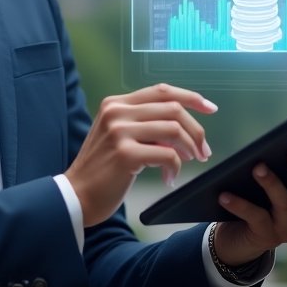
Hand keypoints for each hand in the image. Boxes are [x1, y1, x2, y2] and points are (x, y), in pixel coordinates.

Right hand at [65, 83, 216, 226]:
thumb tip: (183, 127)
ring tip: (190, 162)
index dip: (190, 97)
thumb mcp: (118, 136)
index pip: (161, 90)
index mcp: (115, 103)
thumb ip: (143, 124)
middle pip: (173, 108)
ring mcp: (120, 131)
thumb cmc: (101, 170)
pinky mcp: (125, 154)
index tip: (210, 108)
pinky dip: (175, 167)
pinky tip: (169, 179)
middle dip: (196, 130)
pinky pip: (167, 154)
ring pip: (174, 129)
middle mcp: (117, 112)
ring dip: (190, 148)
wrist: (76, 196)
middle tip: (203, 151)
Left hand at [211, 147, 286, 267]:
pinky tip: (224, 194)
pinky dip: (239, 204)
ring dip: (272, 183)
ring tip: (258, 167)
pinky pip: (254, 217)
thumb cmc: (258, 201)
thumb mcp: (276, 185)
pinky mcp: (264, 237)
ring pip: (285, 203)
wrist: (236, 239)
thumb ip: (284, 169)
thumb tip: (284, 142)